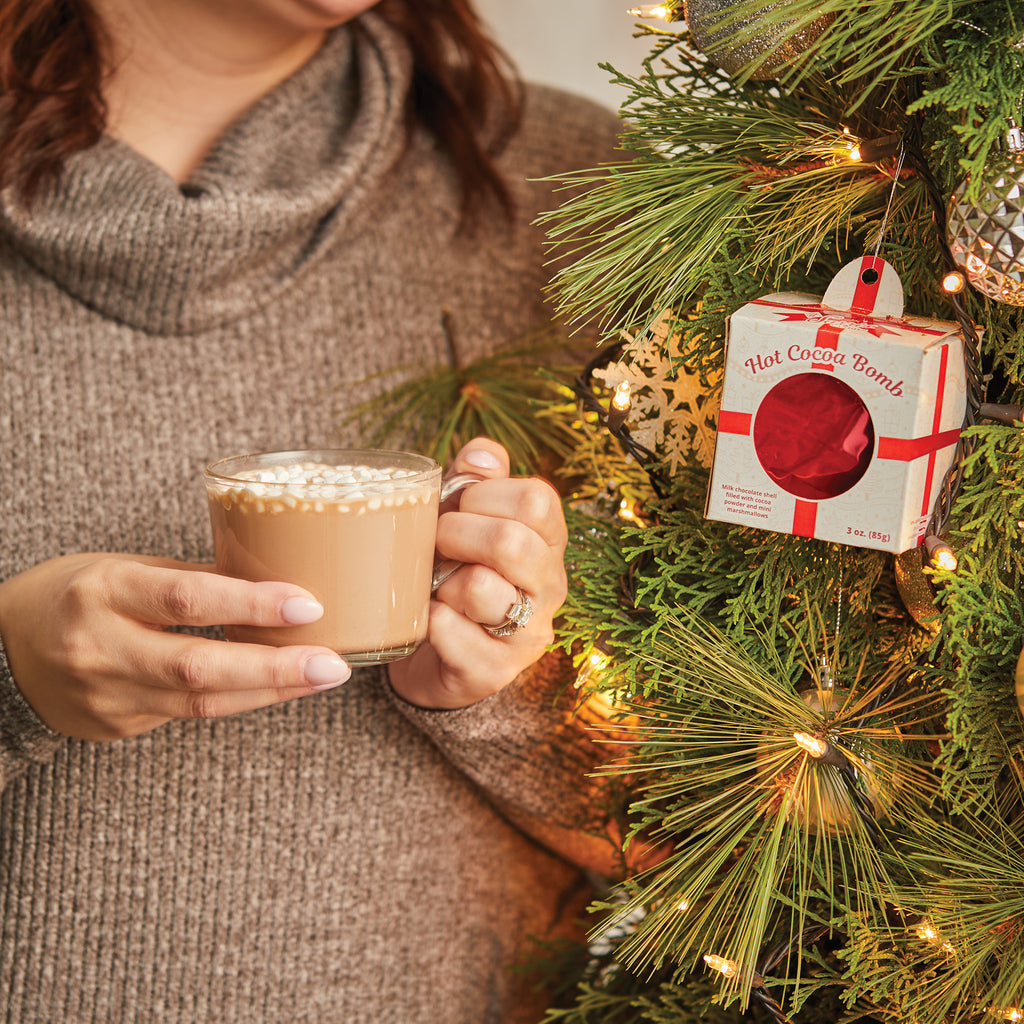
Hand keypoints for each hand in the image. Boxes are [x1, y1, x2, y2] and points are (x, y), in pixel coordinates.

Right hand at [0, 554, 351, 740]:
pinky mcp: (115, 726)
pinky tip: (277, 687)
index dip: (251, 603)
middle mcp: (101, 646)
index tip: (308, 603)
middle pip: (199, 667)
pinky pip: (189, 716)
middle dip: (275, 668)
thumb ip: (192, 580)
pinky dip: (240, 700)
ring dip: (270, 691)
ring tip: (322, 676)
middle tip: (334, 665)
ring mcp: (106, 695)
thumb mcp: (125, 567)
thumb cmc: (75, 594)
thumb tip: (272, 582)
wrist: (2, 653)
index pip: (187, 599)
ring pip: (200, 703)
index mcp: (105, 590)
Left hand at [388, 439, 567, 708]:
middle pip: (512, 542)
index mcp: (549, 542)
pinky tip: (428, 618)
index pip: (537, 499)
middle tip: (436, 543)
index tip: (458, 507)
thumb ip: (475, 478)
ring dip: (442, 581)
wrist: (436, 655)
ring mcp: (527, 634)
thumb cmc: (454, 570)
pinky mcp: (494, 671)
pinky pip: (452, 634)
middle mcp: (549, 588)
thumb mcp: (466, 517)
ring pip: (480, 589)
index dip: (485, 495)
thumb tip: (479, 454)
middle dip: (456, 534)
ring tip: (436, 586)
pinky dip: (428, 620)